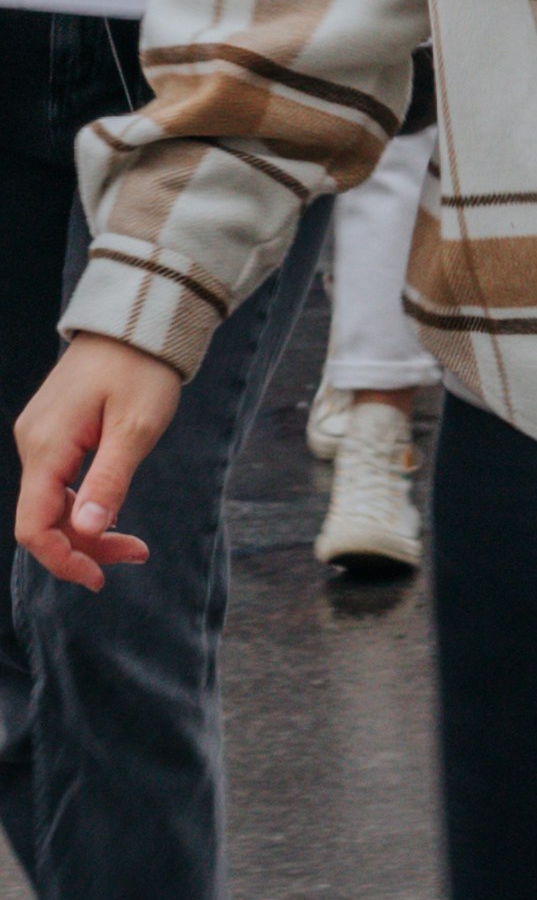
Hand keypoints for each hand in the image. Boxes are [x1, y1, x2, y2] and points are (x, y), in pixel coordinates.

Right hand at [17, 336, 184, 593]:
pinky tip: (114, 511)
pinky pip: (59, 484)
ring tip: (135, 543)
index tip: (100, 577)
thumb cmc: (142, 369)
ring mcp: (40, 438)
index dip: (61, 559)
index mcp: (47, 447)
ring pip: (52, 505)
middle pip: (42, 521)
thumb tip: (87, 529)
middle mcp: (33, 445)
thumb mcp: (136, 427)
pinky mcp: (54, 434)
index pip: (32, 526)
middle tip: (137, 554)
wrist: (136, 322)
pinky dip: (85, 506)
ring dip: (88, 530)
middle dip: (85, 547)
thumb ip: (110, 479)